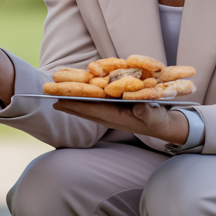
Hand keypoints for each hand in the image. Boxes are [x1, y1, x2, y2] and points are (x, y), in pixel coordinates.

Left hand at [51, 100, 188, 144]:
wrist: (166, 126)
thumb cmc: (160, 121)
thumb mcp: (156, 117)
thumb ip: (147, 112)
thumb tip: (138, 108)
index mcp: (117, 118)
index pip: (91, 111)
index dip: (74, 105)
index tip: (58, 101)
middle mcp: (110, 115)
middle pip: (84, 108)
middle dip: (67, 101)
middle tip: (48, 93)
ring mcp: (112, 112)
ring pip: (89, 105)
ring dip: (74, 98)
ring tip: (57, 91)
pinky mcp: (116, 107)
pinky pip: (97, 101)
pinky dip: (86, 95)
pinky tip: (79, 89)